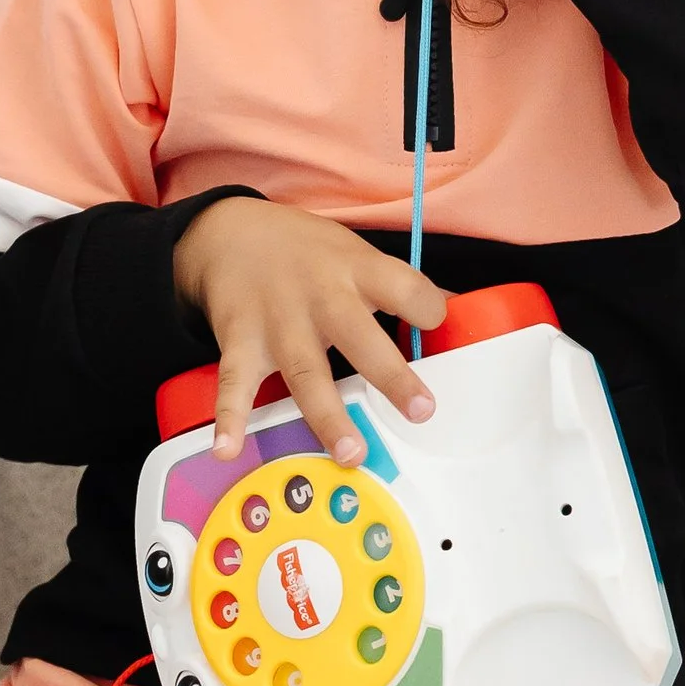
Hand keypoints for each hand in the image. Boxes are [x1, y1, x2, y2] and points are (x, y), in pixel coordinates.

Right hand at [172, 198, 445, 463]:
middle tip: (421, 411)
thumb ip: (398, 285)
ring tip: (351, 452)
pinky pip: (235, 383)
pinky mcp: (241, 342)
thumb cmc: (306, 252)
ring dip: (327, 415)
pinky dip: (230, 416)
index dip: (425, 304)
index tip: (438, 322)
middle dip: (391, 375)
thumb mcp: (355, 253)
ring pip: (305, 371)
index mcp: (356, 269)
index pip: (403, 286)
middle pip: (358, 336)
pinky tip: (228, 448)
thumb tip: (457, 310)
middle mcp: (319, 295)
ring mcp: (278, 321)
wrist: (230, 233)